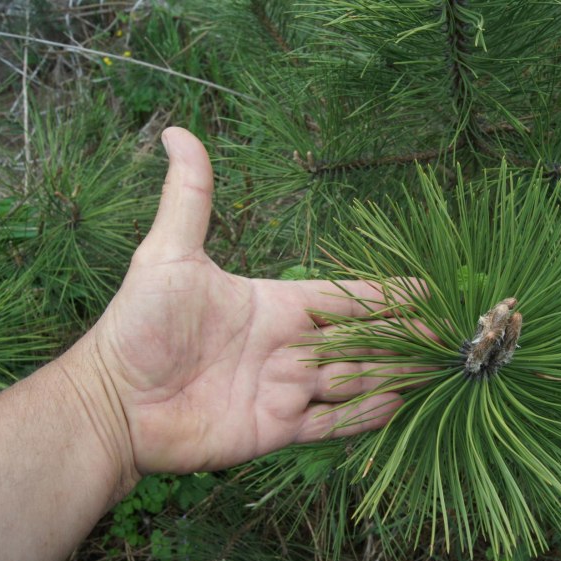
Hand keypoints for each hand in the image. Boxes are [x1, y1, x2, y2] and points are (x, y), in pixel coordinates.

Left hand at [89, 127, 405, 477]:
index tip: (427, 290)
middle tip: (447, 334)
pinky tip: (397, 405)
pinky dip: (364, 417)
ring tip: (435, 371)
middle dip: (402, 337)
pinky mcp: (275, 429)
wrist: (112, 401)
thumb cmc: (138, 326)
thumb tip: (176, 131)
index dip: (387, 295)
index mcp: (275, 305)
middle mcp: (287, 347)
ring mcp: (284, 390)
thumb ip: (189, 197)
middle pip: (360, 340)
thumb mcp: (169, 255)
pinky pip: (331, 424)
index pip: (344, 296)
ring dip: (392, 374)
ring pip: (354, 380)